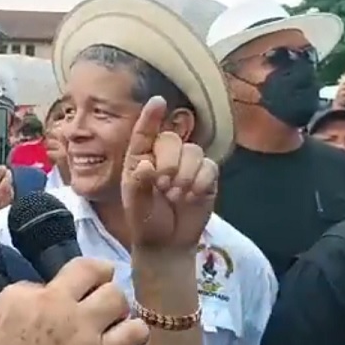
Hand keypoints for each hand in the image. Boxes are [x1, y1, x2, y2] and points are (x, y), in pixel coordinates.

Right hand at [0, 257, 148, 344]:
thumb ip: (21, 309)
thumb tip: (42, 308)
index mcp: (17, 296)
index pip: (49, 278)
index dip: (56, 291)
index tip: (55, 305)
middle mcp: (53, 303)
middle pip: (92, 271)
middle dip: (96, 282)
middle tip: (94, 297)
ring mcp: (81, 329)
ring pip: (118, 296)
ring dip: (115, 307)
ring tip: (110, 320)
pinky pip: (136, 333)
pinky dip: (132, 333)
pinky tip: (123, 340)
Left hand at [121, 96, 217, 249]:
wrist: (168, 242)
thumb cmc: (146, 220)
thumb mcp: (135, 205)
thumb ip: (138, 184)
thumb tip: (145, 164)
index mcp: (141, 158)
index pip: (145, 132)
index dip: (151, 116)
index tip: (158, 101)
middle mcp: (164, 156)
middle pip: (172, 139)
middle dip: (169, 162)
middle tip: (163, 186)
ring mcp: (187, 165)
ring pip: (193, 150)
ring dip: (185, 174)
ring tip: (175, 195)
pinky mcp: (206, 176)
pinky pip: (209, 166)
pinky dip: (200, 182)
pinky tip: (192, 197)